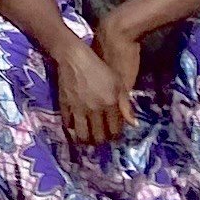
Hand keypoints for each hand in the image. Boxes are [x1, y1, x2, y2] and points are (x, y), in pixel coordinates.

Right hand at [52, 29, 139, 149]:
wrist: (74, 57)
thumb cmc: (100, 68)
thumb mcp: (118, 84)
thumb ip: (126, 105)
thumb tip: (134, 124)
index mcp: (110, 105)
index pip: (115, 131)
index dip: (115, 137)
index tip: (114, 136)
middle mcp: (95, 110)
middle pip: (99, 137)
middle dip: (101, 141)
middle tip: (100, 139)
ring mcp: (78, 108)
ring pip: (82, 135)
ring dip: (86, 141)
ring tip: (87, 139)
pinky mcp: (65, 105)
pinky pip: (67, 124)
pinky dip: (71, 129)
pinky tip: (75, 128)